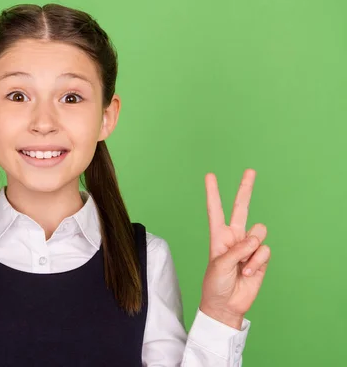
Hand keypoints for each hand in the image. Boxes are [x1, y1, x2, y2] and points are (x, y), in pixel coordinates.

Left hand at [199, 169, 270, 328]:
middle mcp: (234, 237)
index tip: (210, 175)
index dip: (213, 193)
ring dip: (252, 249)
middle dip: (245, 189)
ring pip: (259, 232)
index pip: (215, 210)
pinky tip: (248, 272)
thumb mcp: (220, 264)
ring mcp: (248, 246)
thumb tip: (256, 239)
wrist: (226, 304)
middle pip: (241, 208)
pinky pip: (264, 251)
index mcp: (218, 235)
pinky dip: (257, 262)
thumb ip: (238, 248)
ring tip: (242, 263)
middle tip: (250, 170)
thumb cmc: (216, 284)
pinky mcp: (260, 258)